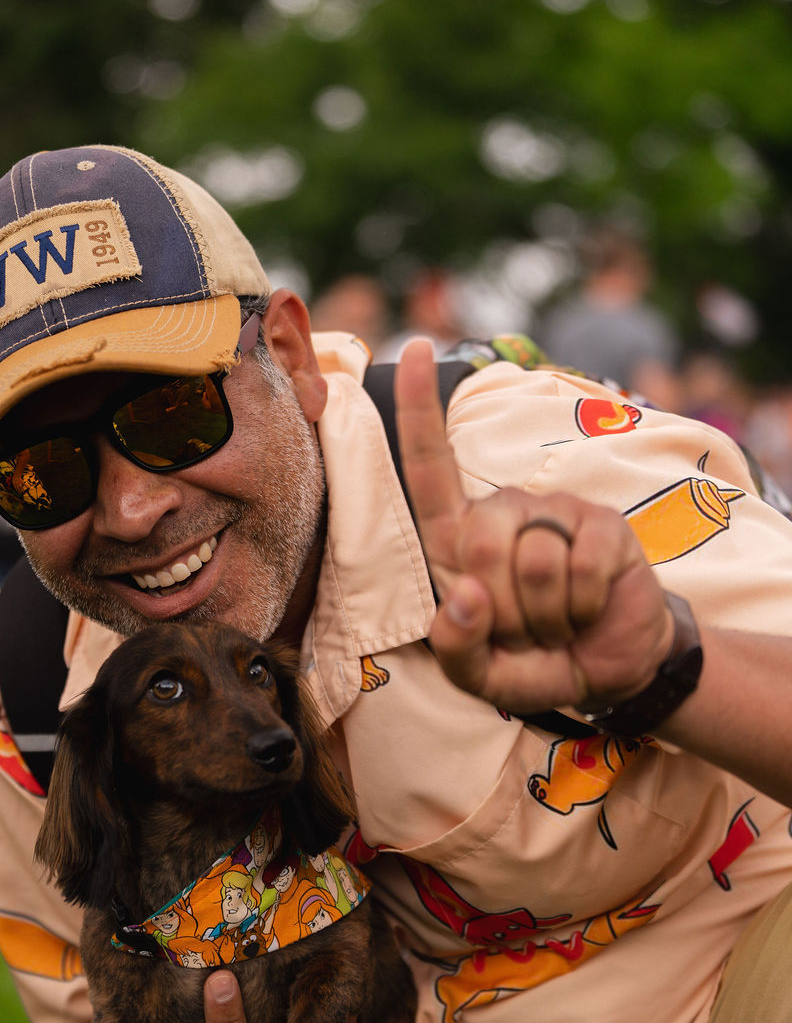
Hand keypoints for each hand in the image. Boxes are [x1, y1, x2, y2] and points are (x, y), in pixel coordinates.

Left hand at [393, 338, 673, 713]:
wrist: (609, 669)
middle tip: (523, 628)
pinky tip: (588, 609)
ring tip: (556, 620)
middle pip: (480, 540)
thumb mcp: (480, 673)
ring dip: (544, 614)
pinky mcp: (603, 527)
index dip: (419, 410)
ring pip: (532, 559)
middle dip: (500, 606)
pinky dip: (580, 608)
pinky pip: (578, 570)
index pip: (429, 468)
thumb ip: (457, 647)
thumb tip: (463, 596)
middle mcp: (503, 513)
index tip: (412, 349)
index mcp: (459, 540)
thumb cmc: (534, 659)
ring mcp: (556, 513)